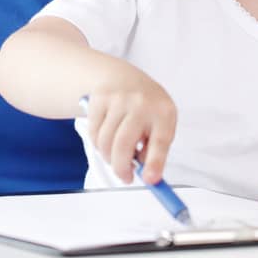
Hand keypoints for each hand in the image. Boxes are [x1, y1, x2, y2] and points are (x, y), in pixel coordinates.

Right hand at [82, 67, 176, 184]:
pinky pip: (93, 133)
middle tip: (126, 178)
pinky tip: (107, 138)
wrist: (122, 77)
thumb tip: (148, 176)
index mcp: (163, 112)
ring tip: (116, 155)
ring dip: (108, 157)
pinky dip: (98, 144)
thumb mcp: (160, 123)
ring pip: (105, 142)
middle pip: (123, 145)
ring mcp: (118, 99)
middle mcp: (141, 103)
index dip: (155, 163)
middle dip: (121, 168)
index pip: (160, 141)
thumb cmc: (146, 107)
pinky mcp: (99, 99)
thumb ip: (155, 148)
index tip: (150, 181)